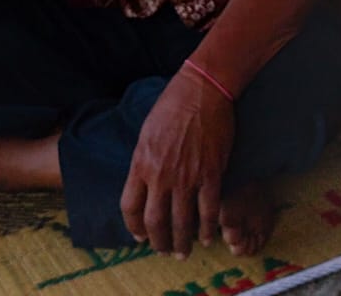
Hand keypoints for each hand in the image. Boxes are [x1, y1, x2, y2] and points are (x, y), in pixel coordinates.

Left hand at [120, 68, 235, 257]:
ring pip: (181, 222)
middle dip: (158, 242)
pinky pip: (208, 210)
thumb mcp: (146, 133)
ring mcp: (186, 177)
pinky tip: (208, 237)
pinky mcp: (211, 174)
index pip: (130, 207)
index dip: (134, 227)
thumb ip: (143, 161)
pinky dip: (208, 228)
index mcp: (141, 163)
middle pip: (154, 222)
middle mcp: (161, 175)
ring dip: (182, 242)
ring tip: (183, 251)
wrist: (202, 90)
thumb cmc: (172, 105)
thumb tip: (144, 183)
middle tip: (163, 251)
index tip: (140, 236)